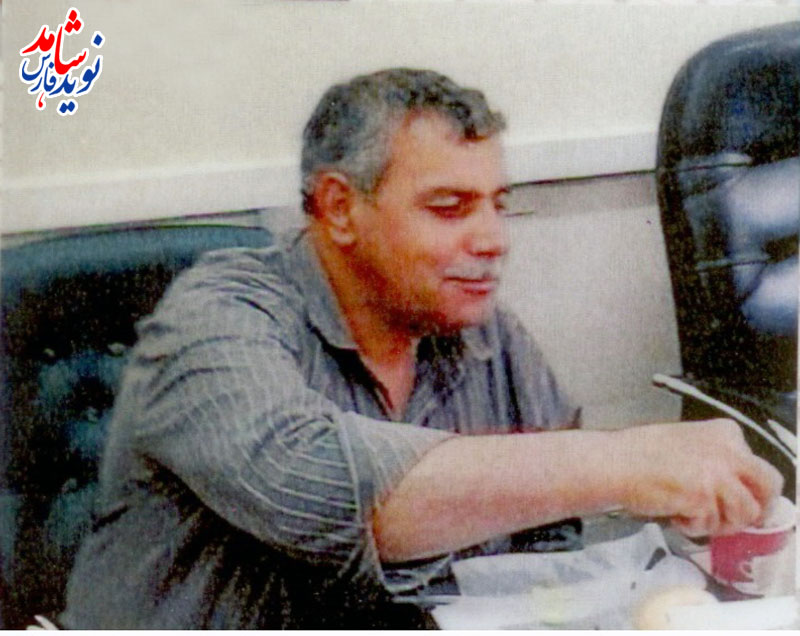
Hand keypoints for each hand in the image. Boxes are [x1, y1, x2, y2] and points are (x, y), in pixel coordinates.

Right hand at [613, 419, 782, 536]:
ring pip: (744, 514)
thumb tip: (734, 488)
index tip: (734, 497)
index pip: (758, 466)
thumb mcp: (687, 442)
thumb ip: (716, 459)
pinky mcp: (703, 499)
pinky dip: (691, 526)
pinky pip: (710, 526)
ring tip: (690, 513)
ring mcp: (718, 476)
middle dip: (753, 506)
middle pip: (768, 487)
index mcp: (725, 433)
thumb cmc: (639, 453)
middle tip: (733, 516)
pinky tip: (672, 512)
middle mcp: (729, 451)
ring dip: (717, 521)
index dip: (748, 488)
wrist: (614, 462)